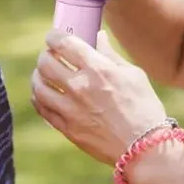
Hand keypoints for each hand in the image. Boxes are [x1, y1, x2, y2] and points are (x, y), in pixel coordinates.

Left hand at [30, 29, 167, 165]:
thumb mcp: (133, 75)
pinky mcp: (67, 128)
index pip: (64, 43)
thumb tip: (98, 37)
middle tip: (50, 55)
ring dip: (38, 76)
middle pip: (45, 63)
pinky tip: (44, 94)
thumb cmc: (144, 108)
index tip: (54, 37)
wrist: (144, 148)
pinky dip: (39, 98)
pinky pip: (42, 109)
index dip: (54, 36)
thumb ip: (110, 55)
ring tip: (43, 74)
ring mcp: (71, 109)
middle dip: (45, 54)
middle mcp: (80, 87)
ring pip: (39, 86)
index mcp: (98, 69)